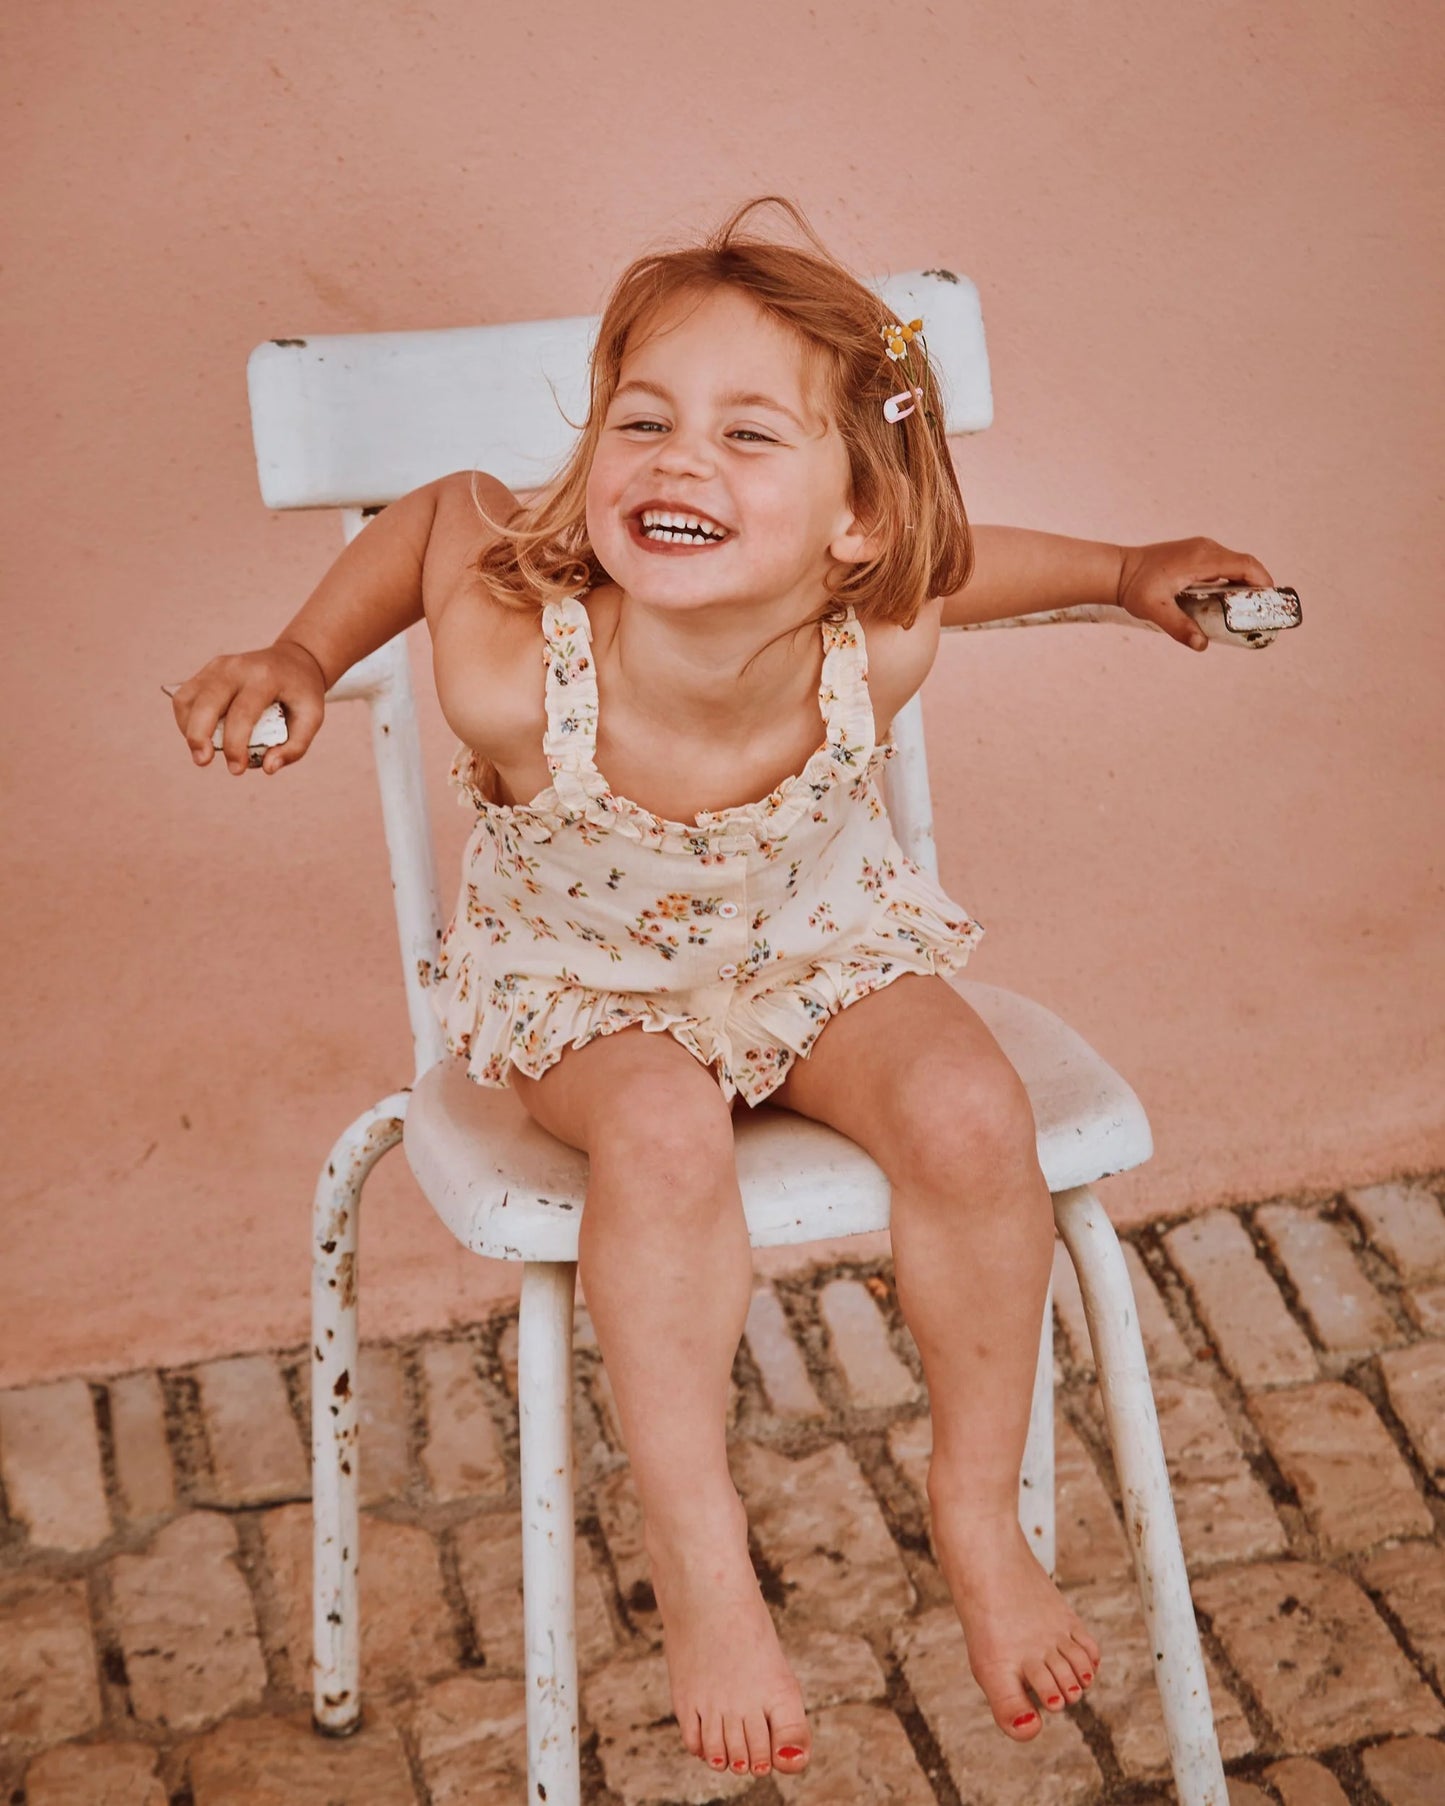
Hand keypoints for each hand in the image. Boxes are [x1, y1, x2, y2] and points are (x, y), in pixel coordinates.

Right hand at [170, 639, 325, 774]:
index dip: (235, 744)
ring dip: (189, 729)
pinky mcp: (207, 671)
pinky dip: (186, 720)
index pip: (242, 712)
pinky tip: (201, 735)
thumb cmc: (301, 693)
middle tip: (203, 761)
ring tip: (203, 751)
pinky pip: (185, 697)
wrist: (293, 660)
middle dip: (199, 735)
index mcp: (265, 677)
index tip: (237, 769)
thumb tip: (268, 768)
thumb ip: (295, 747)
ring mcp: (218, 666)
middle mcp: (237, 667)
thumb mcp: (312, 718)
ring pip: (188, 699)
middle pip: (207, 702)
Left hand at [1116, 537, 1275, 651]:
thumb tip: (1201, 644)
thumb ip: (1179, 627)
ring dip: (1245, 583)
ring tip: (1249, 610)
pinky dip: (1232, 580)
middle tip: (1264, 612)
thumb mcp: (1154, 610)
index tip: (1271, 601)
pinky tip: (1229, 601)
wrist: (1118, 570)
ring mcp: (1201, 549)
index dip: (1263, 582)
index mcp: (1201, 558)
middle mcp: (1205, 549)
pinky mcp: (1197, 554)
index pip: (1245, 565)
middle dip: (1258, 586)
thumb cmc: (1135, 587)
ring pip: (1235, 564)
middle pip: (1245, 564)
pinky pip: (1224, 564)